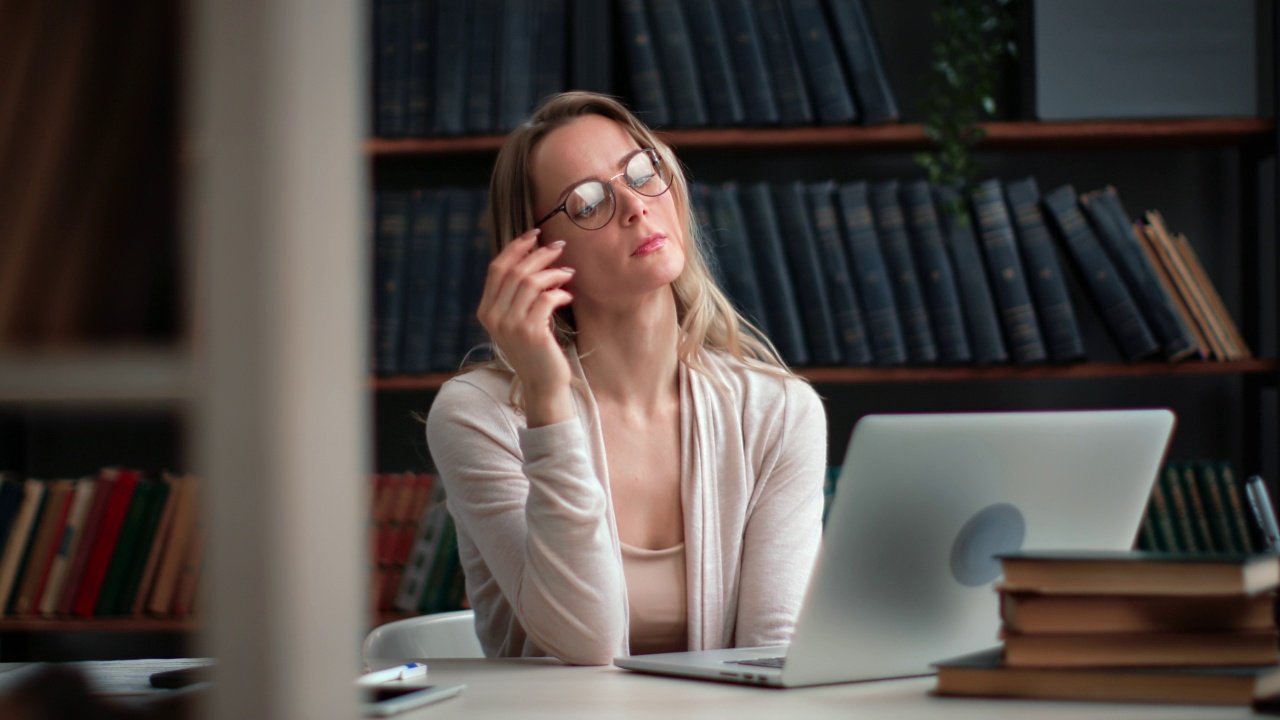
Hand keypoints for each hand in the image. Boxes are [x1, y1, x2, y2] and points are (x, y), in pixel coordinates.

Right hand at [477, 229, 575, 425]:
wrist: (543, 385)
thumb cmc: (535, 350)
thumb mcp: (517, 321)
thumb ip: (516, 296)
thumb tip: (533, 258)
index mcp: (486, 311)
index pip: (497, 268)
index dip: (516, 247)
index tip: (535, 234)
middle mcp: (494, 317)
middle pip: (515, 271)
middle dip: (539, 254)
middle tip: (560, 247)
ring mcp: (511, 325)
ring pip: (530, 282)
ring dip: (553, 272)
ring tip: (568, 273)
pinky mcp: (531, 332)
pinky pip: (546, 299)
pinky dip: (560, 293)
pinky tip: (568, 296)